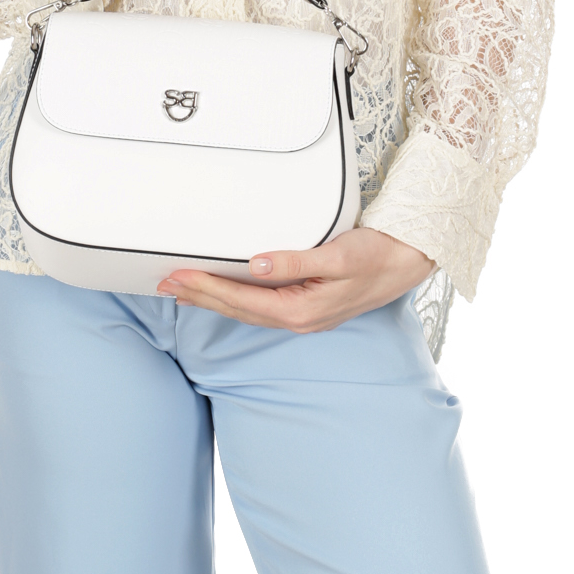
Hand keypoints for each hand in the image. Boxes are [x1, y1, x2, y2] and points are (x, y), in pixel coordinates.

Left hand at [157, 228, 435, 332]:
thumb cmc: (378, 257)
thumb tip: (257, 265)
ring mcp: (303, 315)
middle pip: (237, 309)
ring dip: (213, 298)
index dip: (206, 288)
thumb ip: (296, 262)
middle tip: (165, 284)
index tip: (178, 276)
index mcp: (301, 310)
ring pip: (246, 310)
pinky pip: (260, 306)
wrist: (408, 262)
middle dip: (199, 296)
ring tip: (183, 289)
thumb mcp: (338, 255)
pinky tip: (225, 291)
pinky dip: (236, 298)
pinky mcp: (307, 306)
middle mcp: (298, 318)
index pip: (241, 300)